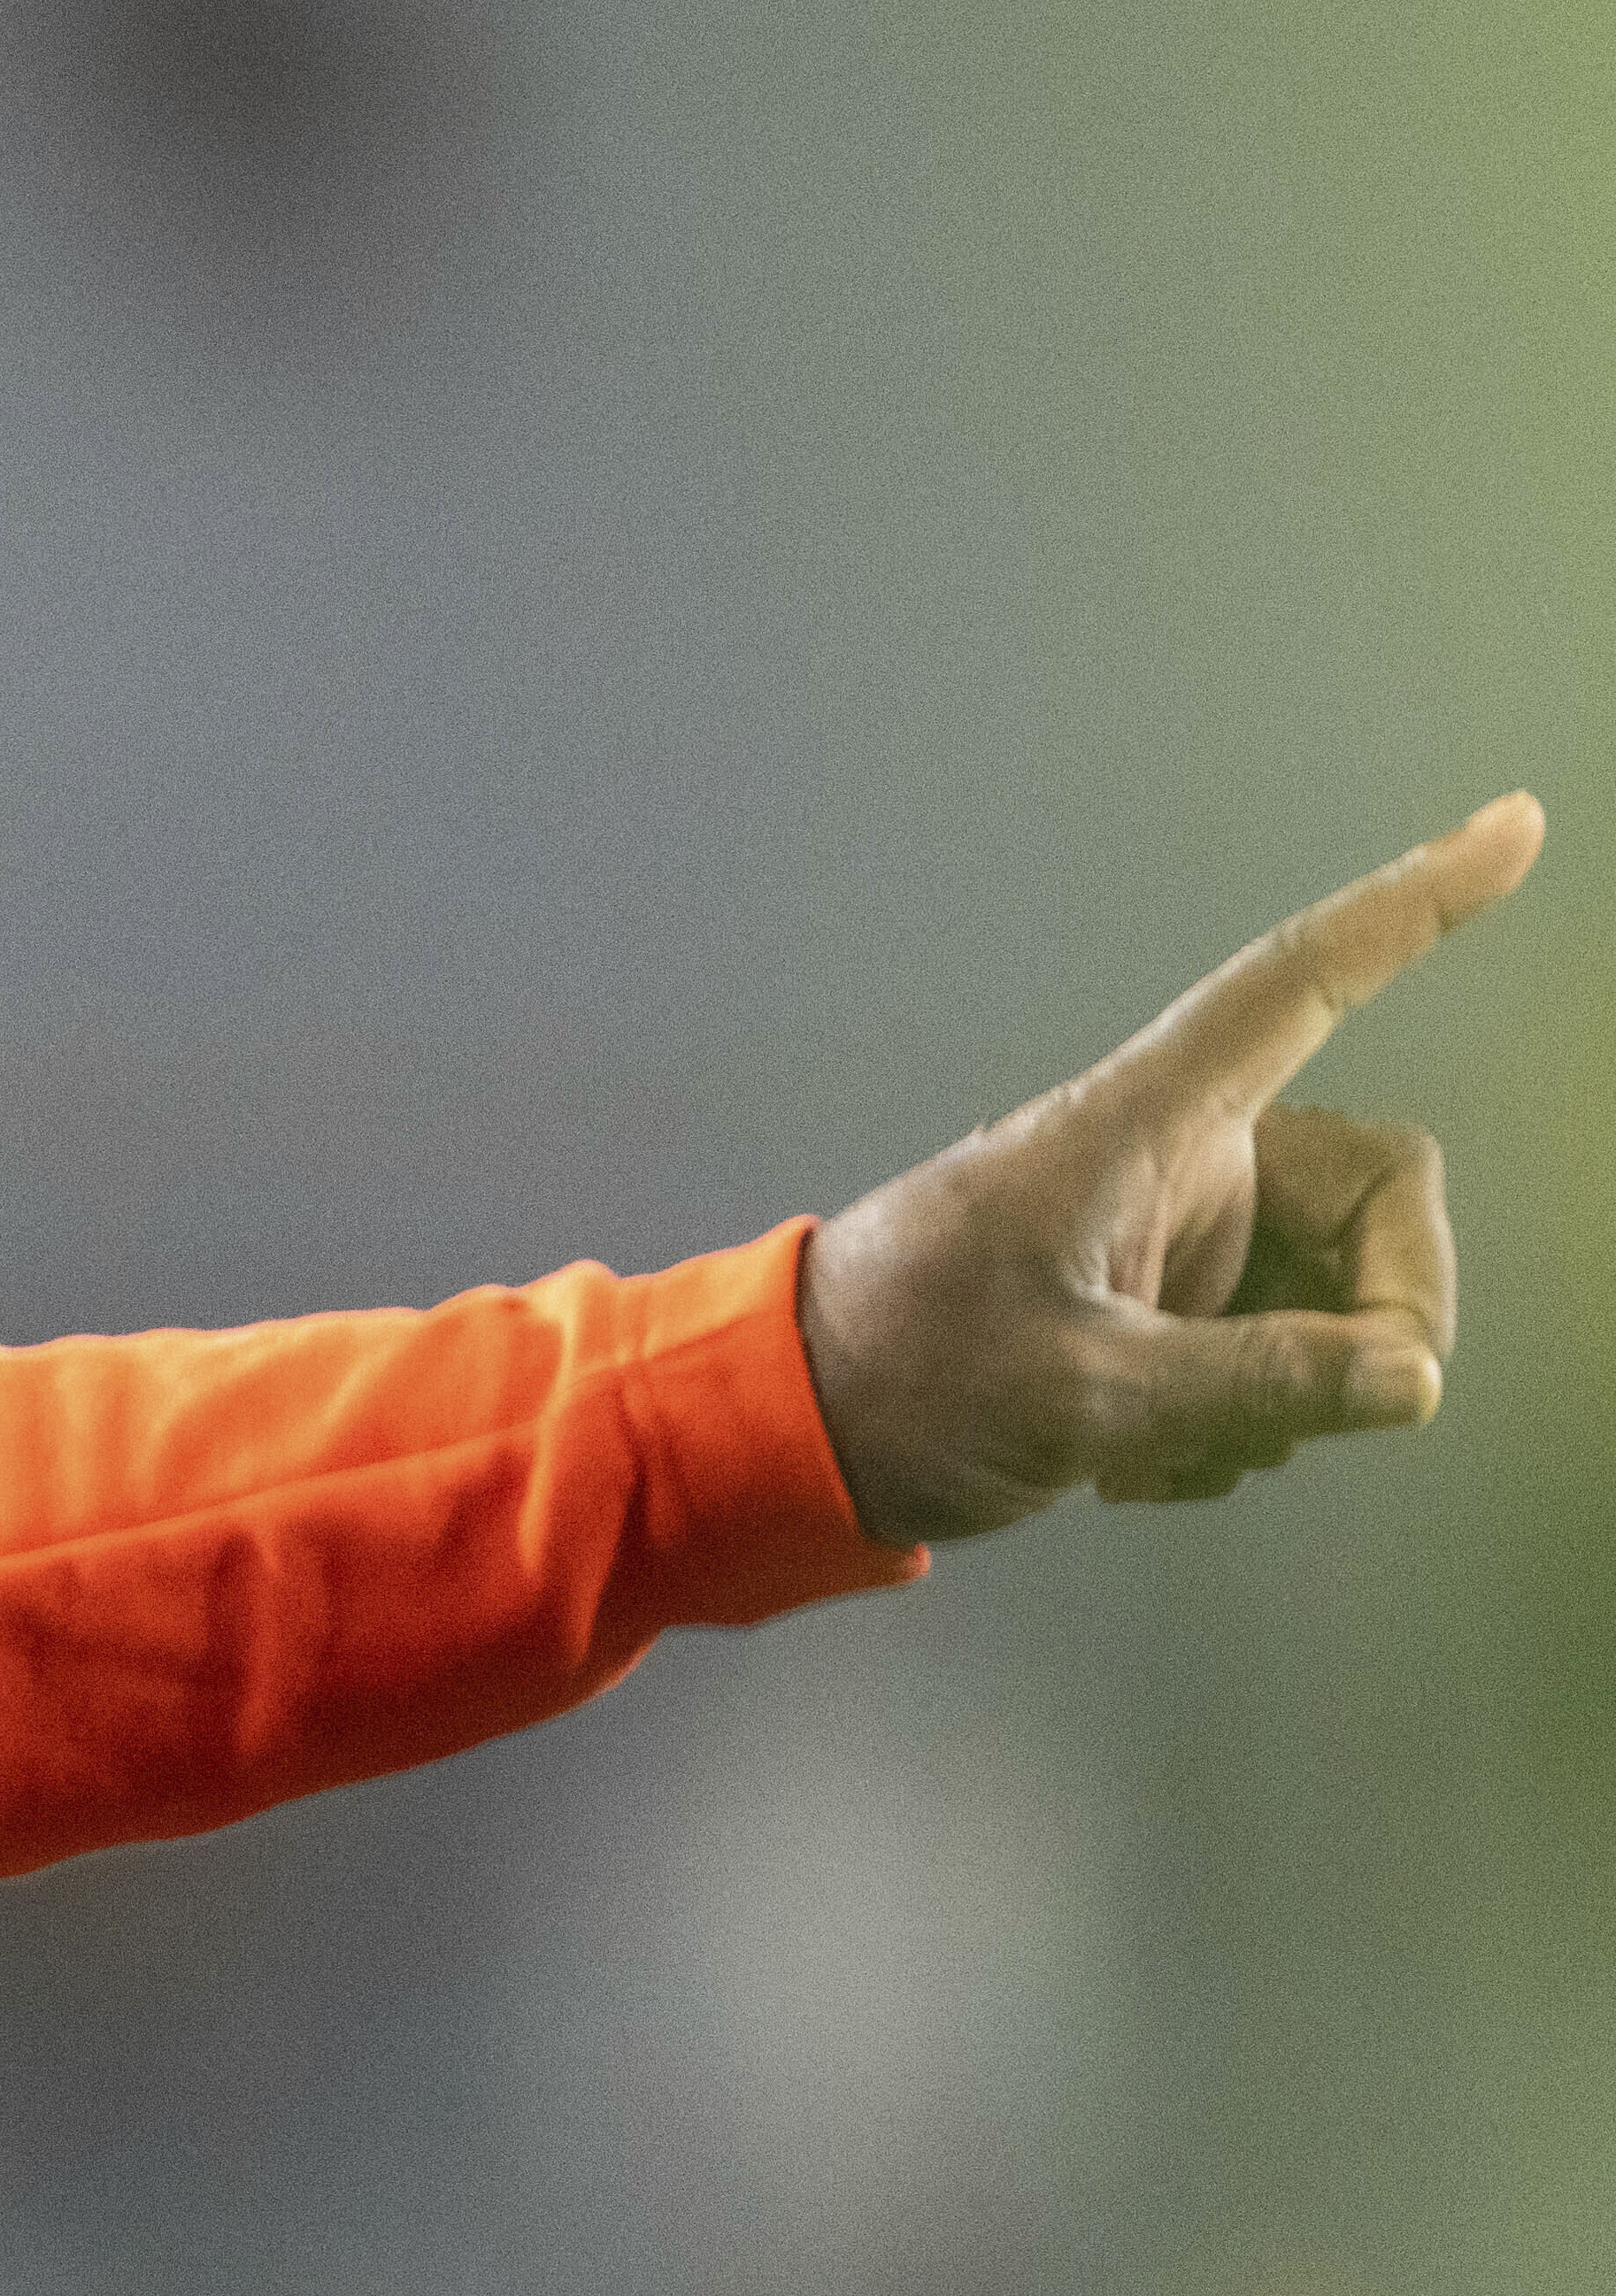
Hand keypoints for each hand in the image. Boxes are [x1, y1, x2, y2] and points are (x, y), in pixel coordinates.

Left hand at [800, 794, 1536, 1543]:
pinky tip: (1137, 1467)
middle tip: (1327, 1410)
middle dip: (1379, 1311)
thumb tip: (1409, 1377)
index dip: (1412, 904)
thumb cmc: (899, 1381)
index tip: (1512, 828)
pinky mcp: (1154, 1314)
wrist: (782, 1439)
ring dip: (1284, 1392)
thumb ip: (1258, 1384)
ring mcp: (1170, 1241)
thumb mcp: (1083, 1395)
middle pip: (1374, 1197)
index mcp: (1146, 1126)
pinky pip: (1266, 1358)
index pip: (1302, 983)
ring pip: (1329, 1294)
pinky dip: (1230, 1426)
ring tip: (1161, 1448)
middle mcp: (1177, 1164)